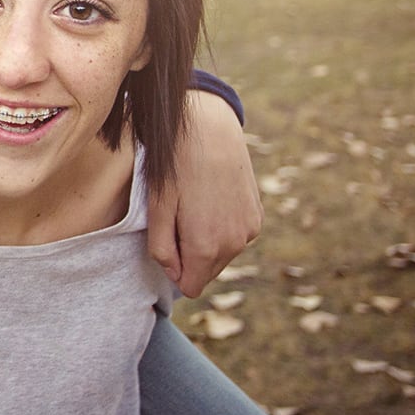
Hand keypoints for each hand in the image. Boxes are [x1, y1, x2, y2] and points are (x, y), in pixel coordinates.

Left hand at [147, 90, 262, 298]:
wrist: (210, 129)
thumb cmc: (175, 166)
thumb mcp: (157, 208)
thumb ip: (162, 249)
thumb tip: (174, 274)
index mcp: (206, 247)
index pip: (190, 286)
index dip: (174, 269)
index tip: (167, 241)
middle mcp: (234, 244)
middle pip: (207, 272)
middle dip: (190, 257)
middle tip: (178, 219)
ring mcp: (249, 230)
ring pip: (222, 255)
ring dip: (207, 241)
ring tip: (194, 206)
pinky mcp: (257, 216)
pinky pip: (235, 237)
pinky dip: (222, 227)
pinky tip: (211, 199)